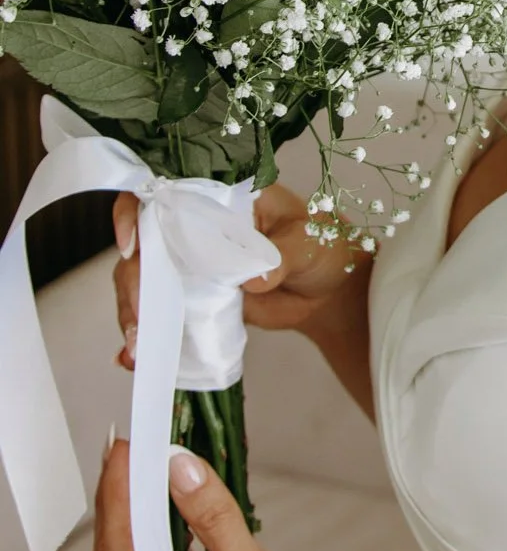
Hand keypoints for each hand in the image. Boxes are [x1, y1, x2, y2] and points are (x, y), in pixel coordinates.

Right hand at [112, 183, 370, 369]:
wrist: (329, 290)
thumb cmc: (322, 246)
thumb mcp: (308, 242)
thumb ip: (282, 255)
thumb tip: (254, 278)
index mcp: (219, 197)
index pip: (165, 192)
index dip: (135, 211)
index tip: (133, 244)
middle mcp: (196, 226)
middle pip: (144, 243)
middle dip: (133, 278)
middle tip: (141, 311)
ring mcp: (192, 264)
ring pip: (144, 280)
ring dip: (133, 311)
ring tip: (138, 343)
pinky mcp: (195, 298)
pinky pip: (161, 312)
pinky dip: (146, 334)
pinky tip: (134, 357)